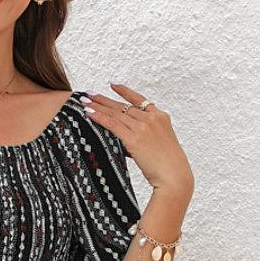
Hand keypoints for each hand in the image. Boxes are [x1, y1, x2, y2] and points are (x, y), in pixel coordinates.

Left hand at [81, 83, 193, 198]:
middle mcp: (152, 118)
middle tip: (90, 93)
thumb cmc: (168, 166)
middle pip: (123, 106)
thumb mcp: (160, 144)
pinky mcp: (134, 138)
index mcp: (160, 117)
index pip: (139, 99)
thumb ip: (145, 137)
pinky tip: (89, 113)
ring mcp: (143, 127)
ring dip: (98, 107)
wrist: (174, 175)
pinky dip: (99, 118)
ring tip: (84, 102)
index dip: (124, 91)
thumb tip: (126, 140)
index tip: (112, 85)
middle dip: (104, 99)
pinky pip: (113, 124)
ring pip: (116, 113)